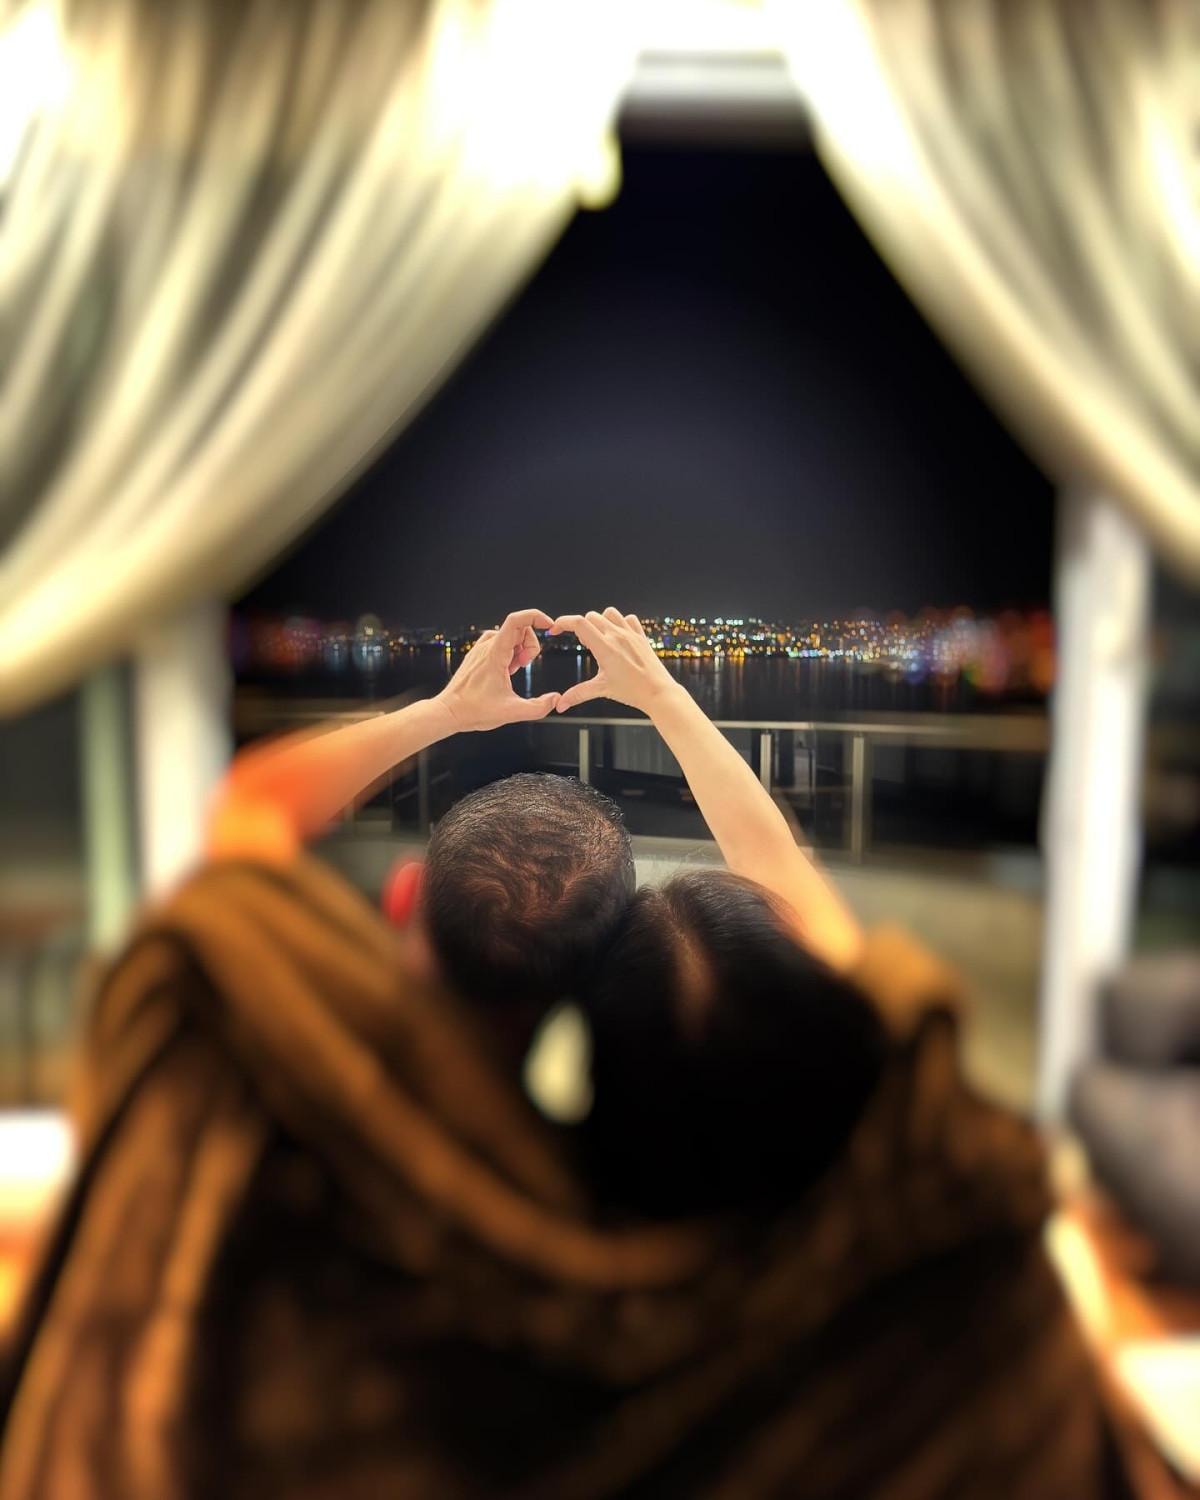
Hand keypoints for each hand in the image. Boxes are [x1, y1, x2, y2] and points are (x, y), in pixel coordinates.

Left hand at [438, 609, 559, 731]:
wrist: (449, 712)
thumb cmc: (474, 710)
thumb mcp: (511, 712)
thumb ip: (538, 707)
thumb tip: (556, 699)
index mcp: (495, 654)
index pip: (516, 621)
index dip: (535, 617)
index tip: (548, 626)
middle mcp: (486, 646)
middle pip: (518, 629)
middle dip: (530, 645)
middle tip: (525, 665)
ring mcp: (480, 649)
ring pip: (509, 635)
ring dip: (520, 649)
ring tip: (514, 670)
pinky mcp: (477, 654)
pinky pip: (499, 642)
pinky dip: (509, 651)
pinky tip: (506, 670)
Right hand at [549, 608, 679, 716]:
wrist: (658, 692)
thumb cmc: (633, 691)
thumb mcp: (602, 690)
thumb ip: (578, 694)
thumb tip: (560, 704)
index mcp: (605, 647)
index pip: (579, 623)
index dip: (563, 622)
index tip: (556, 629)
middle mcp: (617, 636)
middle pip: (590, 617)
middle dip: (581, 627)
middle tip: (585, 645)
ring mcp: (630, 634)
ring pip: (609, 613)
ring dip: (600, 621)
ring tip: (600, 638)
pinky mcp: (641, 636)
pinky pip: (629, 618)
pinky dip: (620, 622)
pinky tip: (618, 636)